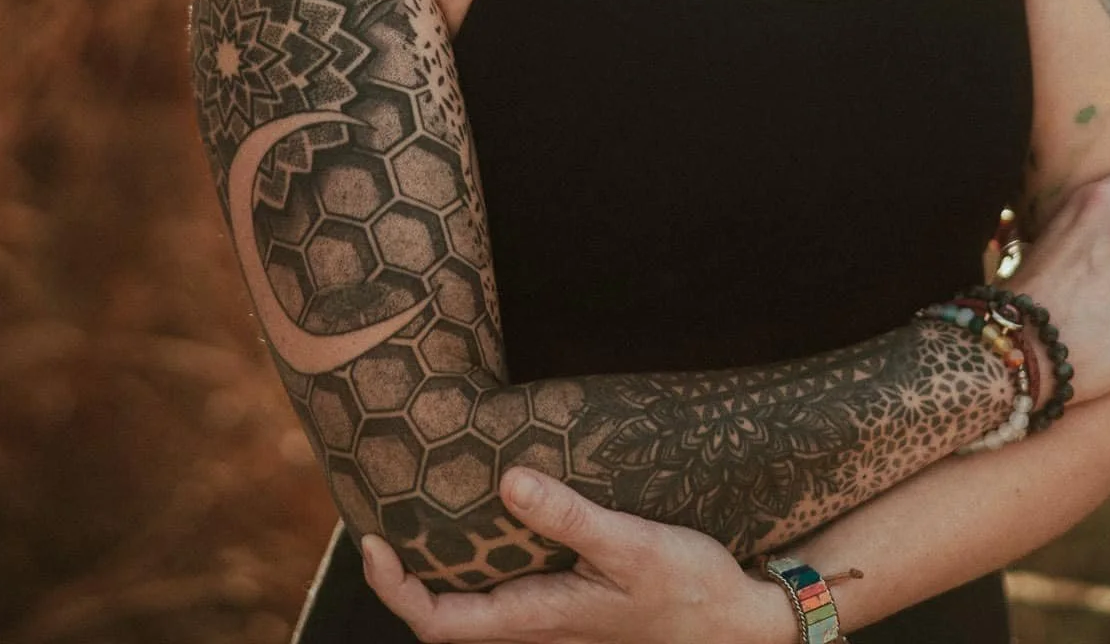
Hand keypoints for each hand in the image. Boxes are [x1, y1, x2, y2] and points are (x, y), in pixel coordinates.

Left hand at [361, 467, 796, 643]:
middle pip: (446, 618)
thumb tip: (508, 481)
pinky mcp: (572, 613)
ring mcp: (552, 627)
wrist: (738, 626)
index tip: (371, 541)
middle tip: (381, 516)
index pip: (438, 621)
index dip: (394, 588)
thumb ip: (569, 517)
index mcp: (537, 620)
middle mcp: (535, 633)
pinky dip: (482, 565)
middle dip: (405, 576)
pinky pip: (506, 596)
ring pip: (476, 610)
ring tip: (421, 513)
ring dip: (440, 571)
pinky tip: (491, 522)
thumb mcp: (630, 544)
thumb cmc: (687, 589)